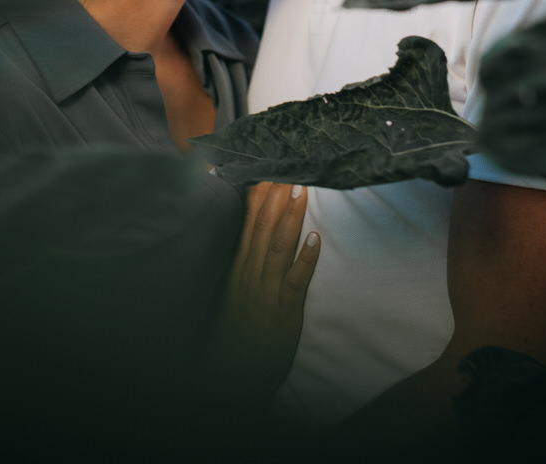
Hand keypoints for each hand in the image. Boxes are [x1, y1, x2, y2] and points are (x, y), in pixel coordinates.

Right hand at [214, 181, 319, 401]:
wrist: (229, 380)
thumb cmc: (232, 336)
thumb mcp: (232, 295)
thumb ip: (242, 265)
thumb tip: (253, 234)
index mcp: (237, 269)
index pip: (247, 224)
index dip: (258, 196)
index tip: (267, 170)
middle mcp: (249, 276)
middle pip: (262, 228)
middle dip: (275, 196)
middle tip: (287, 166)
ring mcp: (266, 294)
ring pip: (278, 247)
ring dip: (291, 217)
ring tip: (301, 189)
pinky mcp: (283, 314)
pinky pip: (296, 282)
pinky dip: (306, 259)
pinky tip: (316, 238)